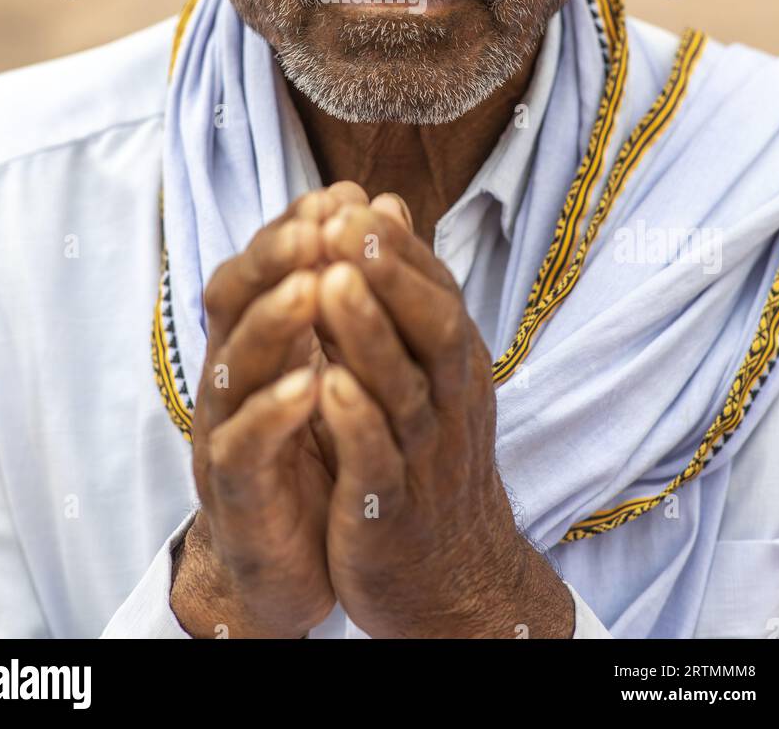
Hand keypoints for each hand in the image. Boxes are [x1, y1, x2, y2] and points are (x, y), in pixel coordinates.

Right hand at [170, 182, 366, 638]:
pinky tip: (312, 386)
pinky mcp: (235, 491)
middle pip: (233, 302)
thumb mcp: (333, 355)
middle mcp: (233, 373)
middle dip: (272, 260)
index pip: (262, 267)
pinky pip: (245, 447)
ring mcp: (226, 429)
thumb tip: (375, 198)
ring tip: (313, 288)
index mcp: (258, 337)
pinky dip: (274, 414)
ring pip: (234, 366)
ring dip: (273, 323)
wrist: (299, 556)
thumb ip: (348, 283)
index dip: (292, 230)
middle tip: (315, 228)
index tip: (336, 196)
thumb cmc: (314, 443)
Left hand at [315, 198, 574, 638]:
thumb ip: (403, 288)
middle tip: (346, 225)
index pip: (435, 291)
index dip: (396, 249)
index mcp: (452, 364)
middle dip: (389, 275)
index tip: (353, 201)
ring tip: (330, 283)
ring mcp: (423, 455)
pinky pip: (378, 461)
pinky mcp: (391, 509)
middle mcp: (447, 401)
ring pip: (403, 389)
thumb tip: (387, 203)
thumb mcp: (425, 367)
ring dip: (367, 335)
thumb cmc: (427, 455)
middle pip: (432, 328)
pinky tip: (326, 387)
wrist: (450, 578)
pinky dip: (356, 423)